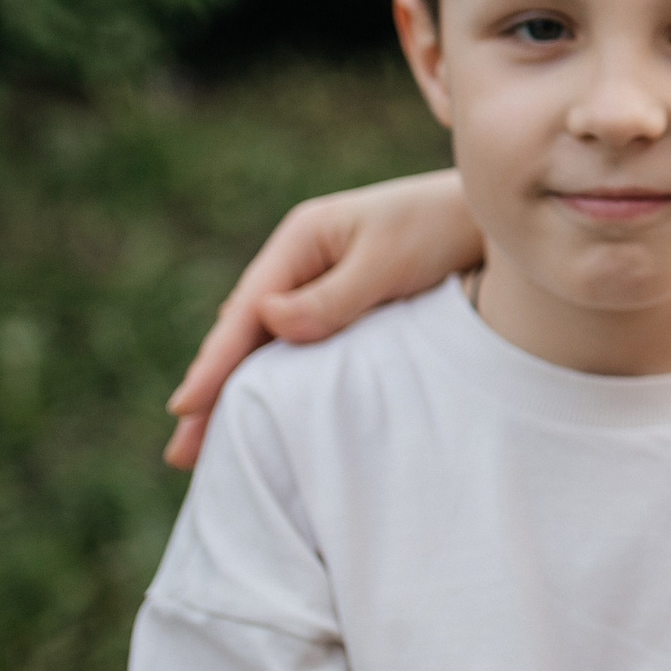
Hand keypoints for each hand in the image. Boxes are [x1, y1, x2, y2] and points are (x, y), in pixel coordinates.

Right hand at [164, 170, 482, 467]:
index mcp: (301, 241)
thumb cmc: (440, 228)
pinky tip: (261, 416)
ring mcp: (318, 285)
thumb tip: (271, 322)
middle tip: (182, 453)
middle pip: (244, 335)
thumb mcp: (389, 259)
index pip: (246, 312)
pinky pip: (297, 349)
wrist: (488, 217)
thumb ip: (334, 295)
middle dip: (212, 392)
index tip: (185, 407)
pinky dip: (275, 383)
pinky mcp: (343, 307)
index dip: (215, 363)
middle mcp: (299, 263)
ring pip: (266, 347)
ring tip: (208, 450)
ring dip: (239, 394)